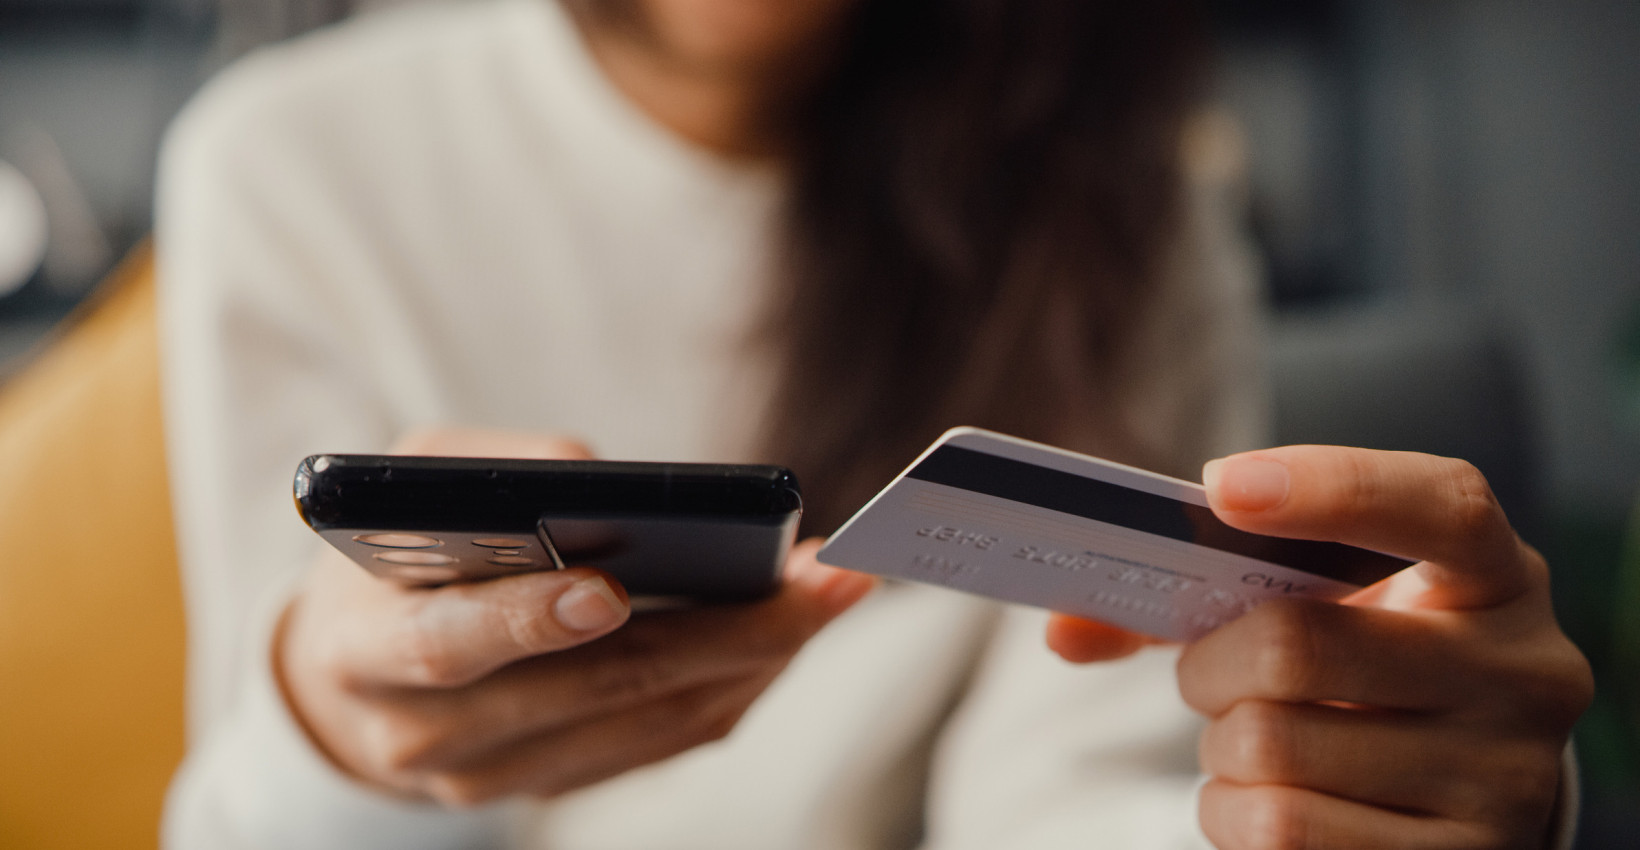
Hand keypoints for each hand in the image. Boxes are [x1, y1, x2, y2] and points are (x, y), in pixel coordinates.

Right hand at [277, 428, 874, 805]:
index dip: (532, 620)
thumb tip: (595, 479)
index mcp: (373, 651)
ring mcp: (500, 777)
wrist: (353, 681)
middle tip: (818, 577)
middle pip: (596, 690)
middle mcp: (433, 735)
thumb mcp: (405, 483)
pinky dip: (737, 684)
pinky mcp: (560, 785)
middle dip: (723, 630)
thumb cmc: (389, 556)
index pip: (455, 646)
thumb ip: (484, 471)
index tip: (612, 588)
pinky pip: (665, 742)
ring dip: (756, 656)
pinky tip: (791, 631)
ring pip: (651, 723)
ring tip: (834, 592)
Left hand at [1045, 446, 1591, 848]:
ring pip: (1271, 748)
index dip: (1332, 488)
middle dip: (1212, 663)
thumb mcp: (1330, 606)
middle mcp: (1523, 672)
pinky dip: (1235, 813)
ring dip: (1221, 746)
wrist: (1465, 791)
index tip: (1222, 488)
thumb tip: (1066, 630)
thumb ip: (1203, 590)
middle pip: (1298, 645)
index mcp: (1496, 576)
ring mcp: (1501, 778)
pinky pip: (1281, 831)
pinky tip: (1270, 797)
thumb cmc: (1367, 669)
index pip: (1441, 506)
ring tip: (1258, 739)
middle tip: (1213, 671)